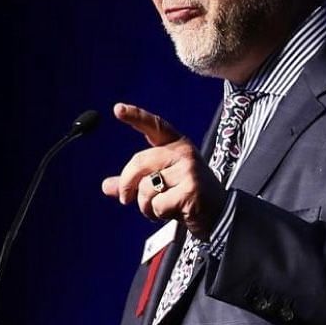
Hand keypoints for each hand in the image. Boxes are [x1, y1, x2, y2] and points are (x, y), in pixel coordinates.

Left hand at [102, 103, 226, 238]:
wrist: (219, 216)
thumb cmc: (187, 197)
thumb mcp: (161, 185)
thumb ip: (135, 183)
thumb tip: (106, 186)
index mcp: (176, 145)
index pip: (155, 126)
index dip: (136, 116)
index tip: (117, 109)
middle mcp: (183, 153)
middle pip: (139, 162)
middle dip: (126, 184)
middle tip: (125, 199)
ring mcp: (189, 170)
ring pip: (146, 187)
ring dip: (145, 205)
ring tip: (159, 209)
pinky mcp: (191, 190)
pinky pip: (157, 204)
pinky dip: (158, 214)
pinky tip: (174, 213)